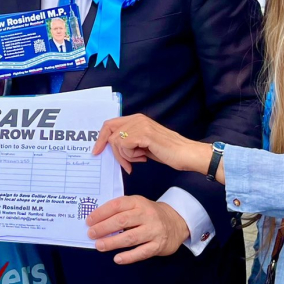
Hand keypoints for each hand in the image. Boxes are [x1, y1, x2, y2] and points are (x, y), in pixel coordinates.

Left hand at [86, 196, 188, 263]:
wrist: (176, 221)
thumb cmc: (149, 213)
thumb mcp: (137, 205)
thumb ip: (121, 210)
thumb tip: (97, 220)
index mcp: (138, 202)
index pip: (117, 205)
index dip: (101, 213)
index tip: (89, 221)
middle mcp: (146, 215)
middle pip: (122, 221)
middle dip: (104, 228)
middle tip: (91, 234)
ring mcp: (153, 230)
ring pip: (130, 237)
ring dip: (113, 243)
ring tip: (99, 246)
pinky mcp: (158, 245)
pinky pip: (142, 252)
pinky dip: (129, 256)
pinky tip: (117, 258)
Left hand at [92, 114, 210, 175]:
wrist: (186, 153)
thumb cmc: (167, 151)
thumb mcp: (143, 144)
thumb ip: (128, 142)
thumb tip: (112, 148)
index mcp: (136, 119)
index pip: (110, 124)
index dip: (101, 138)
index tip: (96, 151)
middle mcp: (137, 118)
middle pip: (110, 132)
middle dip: (113, 151)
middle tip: (126, 165)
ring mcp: (141, 125)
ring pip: (116, 142)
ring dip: (125, 156)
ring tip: (140, 159)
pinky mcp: (144, 134)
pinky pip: (125, 146)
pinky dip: (131, 156)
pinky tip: (143, 158)